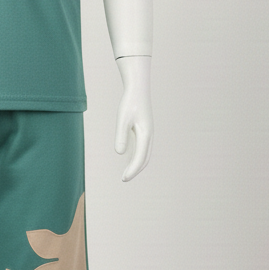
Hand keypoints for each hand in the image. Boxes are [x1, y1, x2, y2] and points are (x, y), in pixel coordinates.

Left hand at [114, 55, 153, 180]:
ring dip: (137, 165)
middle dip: (135, 170)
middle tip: (124, 179)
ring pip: (145, 154)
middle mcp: (149, 136)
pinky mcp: (144, 131)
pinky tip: (129, 160)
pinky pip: (142, 148)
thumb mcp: (122, 119)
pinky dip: (137, 157)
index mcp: (145, 135)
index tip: (124, 179)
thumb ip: (121, 136)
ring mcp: (148, 134)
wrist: (138, 90)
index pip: (140, 158)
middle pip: (144, 159)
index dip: (132, 170)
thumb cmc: (129, 103)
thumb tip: (120, 153)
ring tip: (126, 174)